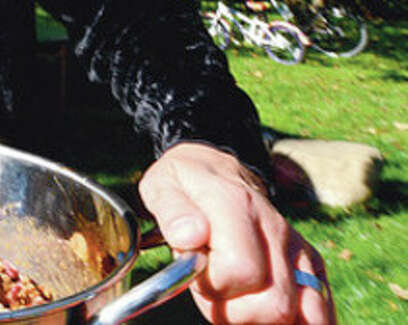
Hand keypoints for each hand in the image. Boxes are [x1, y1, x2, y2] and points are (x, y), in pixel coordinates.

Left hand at [139, 142, 335, 323]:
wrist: (215, 170)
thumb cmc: (185, 185)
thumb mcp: (162, 186)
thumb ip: (172, 211)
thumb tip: (189, 236)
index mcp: (238, 207)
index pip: (241, 271)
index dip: (213, 286)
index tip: (196, 273)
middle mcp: (275, 228)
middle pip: (274, 303)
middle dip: (236, 311)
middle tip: (213, 290)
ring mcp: (296, 247)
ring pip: (300, 310)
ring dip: (261, 316)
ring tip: (235, 295)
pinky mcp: (310, 262)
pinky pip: (319, 308)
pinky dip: (300, 321)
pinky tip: (272, 316)